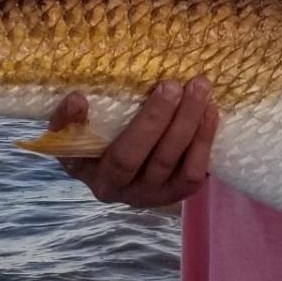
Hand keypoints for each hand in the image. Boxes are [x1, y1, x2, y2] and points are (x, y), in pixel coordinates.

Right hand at [52, 79, 216, 208]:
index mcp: (84, 170)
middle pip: (132, 156)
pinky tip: (210, 112)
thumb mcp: (78, 127)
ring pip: (168, 162)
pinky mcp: (176, 194)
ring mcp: (147, 195)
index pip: (78, 152)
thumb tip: (77, 100)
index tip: (79, 98)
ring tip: (198, 88)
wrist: (128, 161)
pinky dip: (203, 142)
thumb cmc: (100, 134)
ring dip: (186, 123)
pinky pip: (192, 173)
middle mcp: (115, 189)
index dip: (77, 126)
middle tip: (171, 85)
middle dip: (154, 119)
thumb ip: (71, 116)